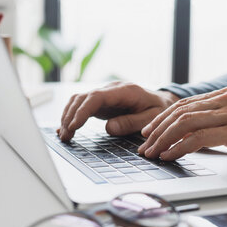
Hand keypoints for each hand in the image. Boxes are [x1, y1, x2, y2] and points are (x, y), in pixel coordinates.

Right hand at [58, 82, 179, 140]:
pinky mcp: (102, 102)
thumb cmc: (159, 109)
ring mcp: (105, 95)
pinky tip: (66, 129)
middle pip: (83, 98)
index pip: (96, 97)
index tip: (73, 126)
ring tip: (64, 136)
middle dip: (70, 116)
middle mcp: (111, 89)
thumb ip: (132, 122)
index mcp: (124, 90)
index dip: (82, 111)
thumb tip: (109, 128)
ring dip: (68, 116)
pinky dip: (72, 116)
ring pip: (79, 101)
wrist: (163, 101)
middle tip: (66, 136)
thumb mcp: (152, 117)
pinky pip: (83, 106)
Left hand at [137, 87, 226, 164]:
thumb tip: (200, 136)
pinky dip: (179, 147)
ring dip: (163, 139)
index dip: (163, 118)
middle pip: (180, 111)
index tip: (150, 131)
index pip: (186, 104)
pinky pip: (199, 137)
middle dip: (157, 129)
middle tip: (143, 144)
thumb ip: (225, 123)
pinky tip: (170, 156)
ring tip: (151, 152)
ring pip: (185, 122)